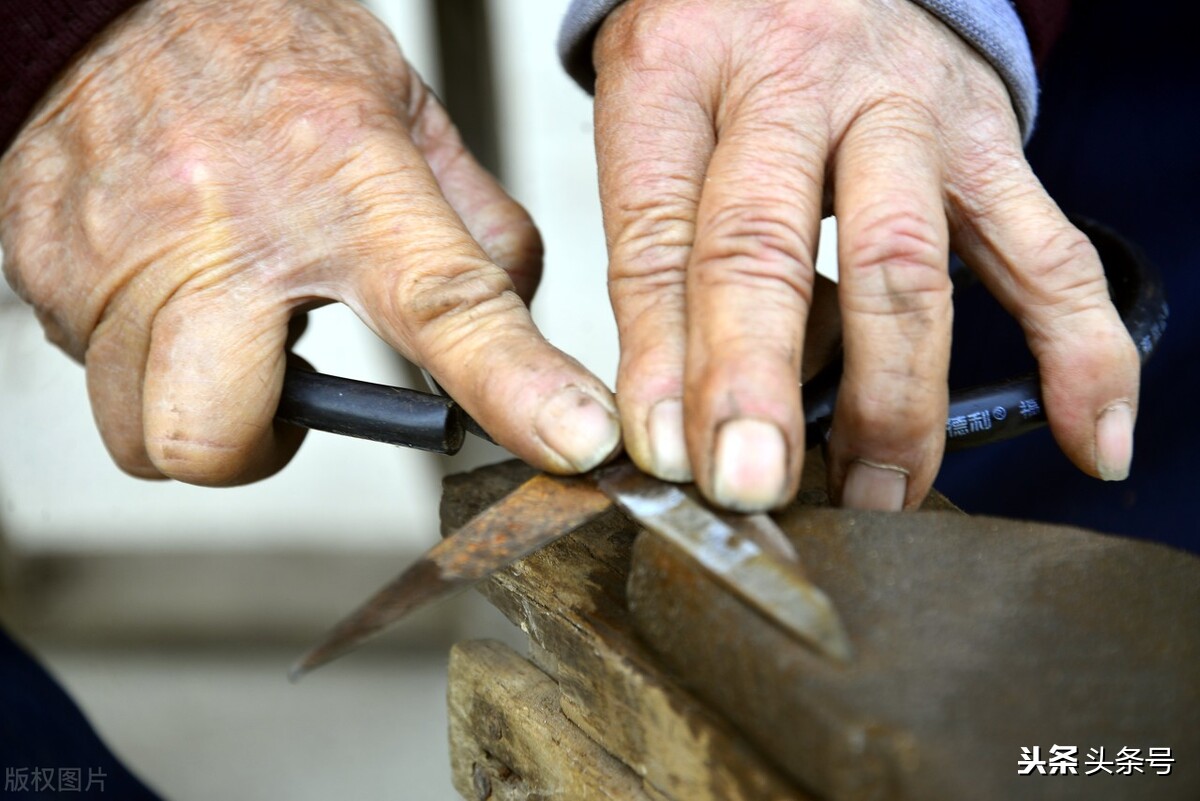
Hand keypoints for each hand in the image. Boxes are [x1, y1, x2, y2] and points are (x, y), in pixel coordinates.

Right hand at [0, 0, 619, 484]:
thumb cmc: (260, 46)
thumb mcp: (400, 109)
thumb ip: (473, 219)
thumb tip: (520, 306)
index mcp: (344, 183)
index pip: (449, 306)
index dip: (518, 389)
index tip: (572, 440)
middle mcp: (227, 229)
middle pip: (219, 437)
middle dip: (258, 449)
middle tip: (283, 395)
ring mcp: (123, 256)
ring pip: (145, 433)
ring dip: (198, 411)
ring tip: (222, 334)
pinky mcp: (50, 271)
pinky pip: (94, 373)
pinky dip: (142, 357)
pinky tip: (167, 288)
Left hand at [593, 0, 1137, 510]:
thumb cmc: (720, 53)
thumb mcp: (655, 124)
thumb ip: (660, 257)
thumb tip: (673, 425)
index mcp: (679, 78)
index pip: (660, 233)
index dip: (661, 359)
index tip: (669, 455)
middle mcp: (791, 85)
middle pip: (766, 241)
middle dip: (757, 381)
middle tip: (750, 484)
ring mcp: (903, 111)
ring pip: (903, 261)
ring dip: (893, 398)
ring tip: (875, 496)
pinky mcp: (989, 142)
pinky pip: (1049, 252)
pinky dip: (1081, 352)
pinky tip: (1089, 438)